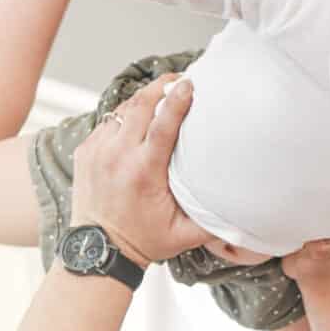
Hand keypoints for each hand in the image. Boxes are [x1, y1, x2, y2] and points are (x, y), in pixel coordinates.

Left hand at [68, 76, 209, 268]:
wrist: (98, 249)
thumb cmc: (145, 241)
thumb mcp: (185, 235)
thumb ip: (214, 222)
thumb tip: (244, 210)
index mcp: (144, 172)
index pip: (162, 125)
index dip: (177, 101)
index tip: (189, 84)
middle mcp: (117, 156)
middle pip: (140, 105)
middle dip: (160, 87)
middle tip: (179, 81)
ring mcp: (97, 151)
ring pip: (123, 110)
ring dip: (143, 100)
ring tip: (161, 95)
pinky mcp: (85, 150)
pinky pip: (108, 122)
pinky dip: (125, 117)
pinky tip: (139, 120)